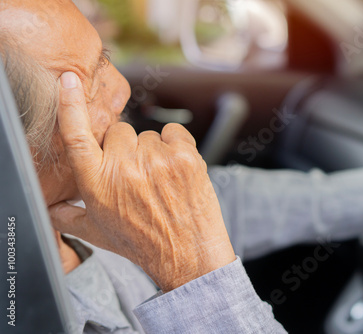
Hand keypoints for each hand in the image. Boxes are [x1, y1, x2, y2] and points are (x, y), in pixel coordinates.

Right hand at [49, 72, 234, 290]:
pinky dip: (175, 145)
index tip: (68, 82)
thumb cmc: (143, 242)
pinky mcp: (184, 156)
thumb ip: (68, 216)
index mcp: (97, 183)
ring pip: (148, 135)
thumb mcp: (98, 232)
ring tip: (161, 181)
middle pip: (119, 133)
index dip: (70, 106)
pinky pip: (173, 132)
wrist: (187, 253)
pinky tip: (176, 169)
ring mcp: (156, 160)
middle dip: (127, 150)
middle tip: (140, 177)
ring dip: (154, 152)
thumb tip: (51, 208)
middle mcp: (124, 168)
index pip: (76, 136)